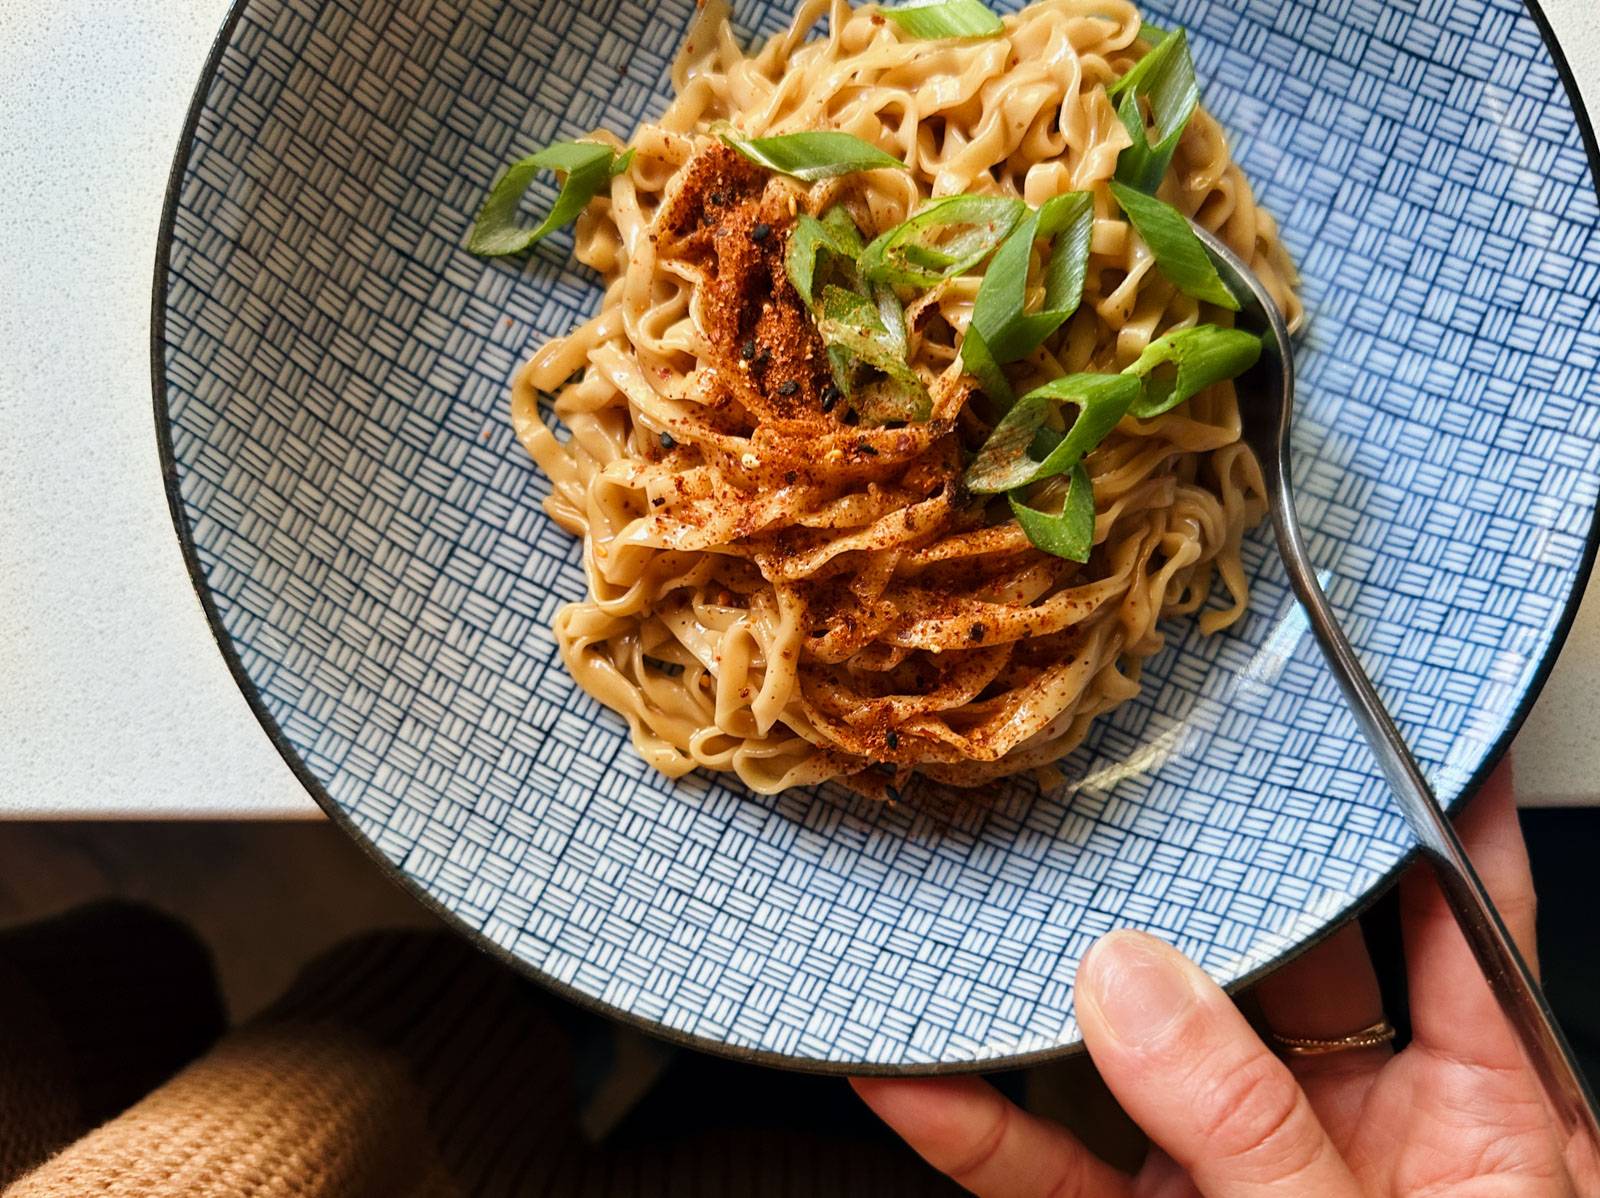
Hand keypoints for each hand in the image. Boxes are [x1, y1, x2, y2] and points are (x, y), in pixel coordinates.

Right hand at [854, 763, 1588, 1195]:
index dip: (1431, 791)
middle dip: (1206, 865)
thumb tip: (1128, 989)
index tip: (1373, 690)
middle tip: (1132, 774)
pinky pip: (1056, 1168)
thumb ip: (1245, 1127)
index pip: (1461, 908)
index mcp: (1489, 1114)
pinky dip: (978, 1129)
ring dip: (1061, 985)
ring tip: (994, 898)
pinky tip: (913, 1077)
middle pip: (1283, 948)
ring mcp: (1249, 1175)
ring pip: (1143, 1046)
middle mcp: (1364, 1125)